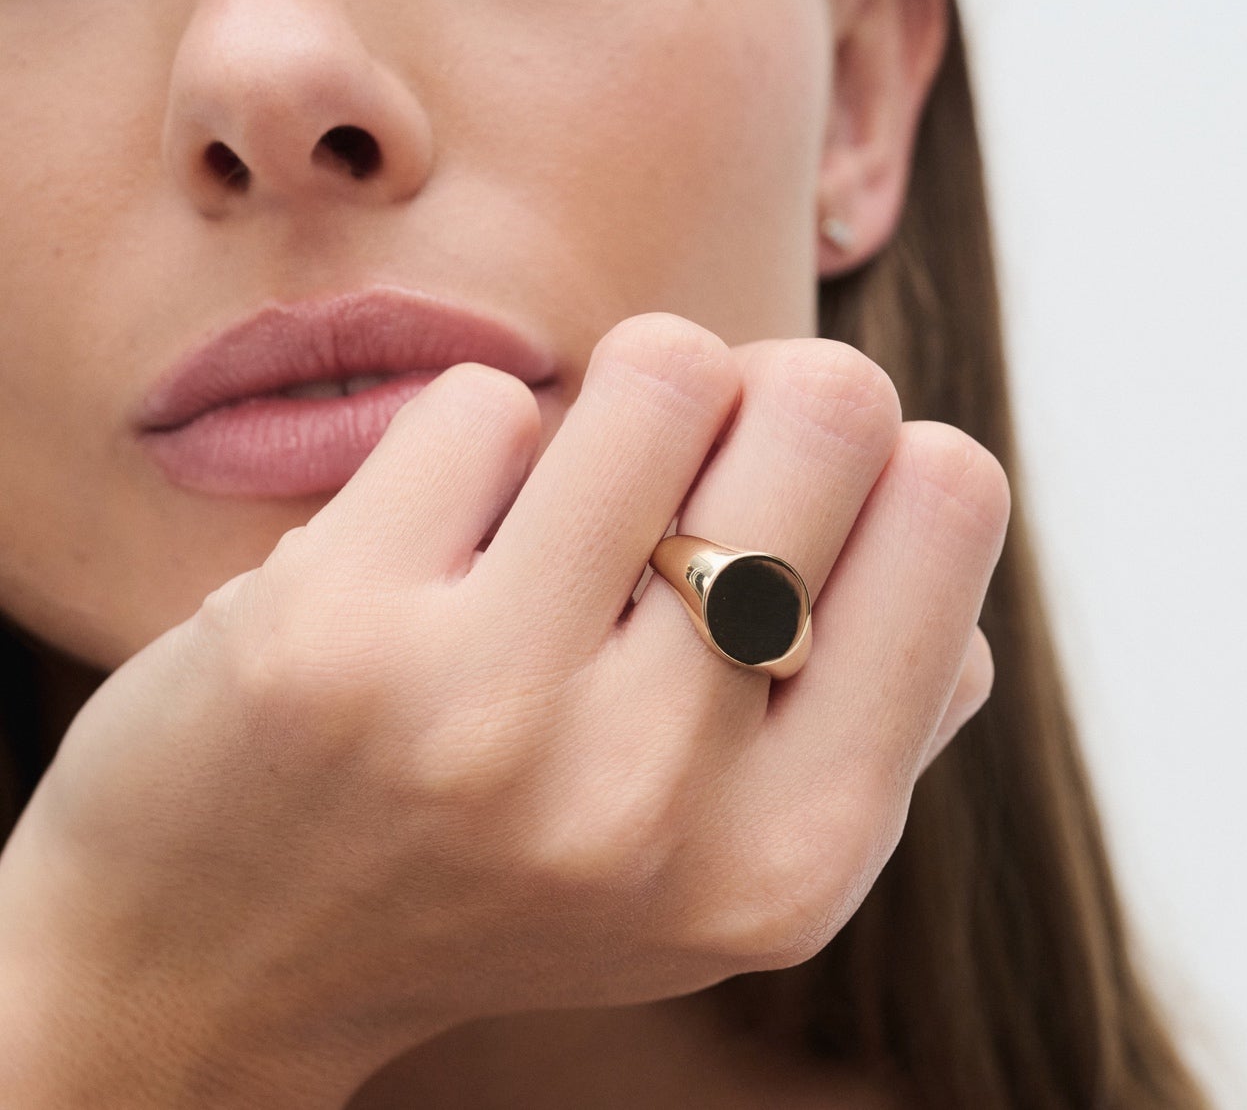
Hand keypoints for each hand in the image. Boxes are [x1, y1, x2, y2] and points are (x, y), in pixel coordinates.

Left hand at [0, 313, 1008, 1107]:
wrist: (211, 967)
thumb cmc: (511, 868)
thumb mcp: (729, 850)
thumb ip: (880, 700)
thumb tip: (936, 486)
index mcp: (801, 854)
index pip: (951, 491)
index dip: (872, 456)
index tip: (786, 504)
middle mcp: (661, 801)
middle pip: (832, 397)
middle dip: (759, 398)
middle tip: (673, 479)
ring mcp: (490, 719)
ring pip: (668, 362)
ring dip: (622, 400)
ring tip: (563, 498)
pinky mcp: (333, 635)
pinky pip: (487, 399)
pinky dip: (470, 451)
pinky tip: (427, 556)